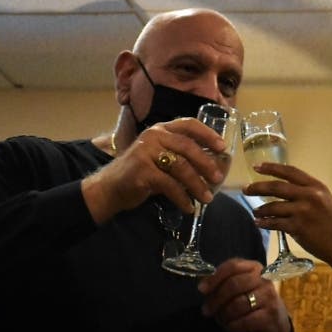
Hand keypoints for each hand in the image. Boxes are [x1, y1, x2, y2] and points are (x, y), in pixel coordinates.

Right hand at [82, 118, 225, 222]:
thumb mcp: (161, 157)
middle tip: (218, 178)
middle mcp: (153, 136)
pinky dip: (182, 198)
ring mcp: (145, 152)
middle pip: (188, 147)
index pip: (189, 124)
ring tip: (207, 198)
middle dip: (206, 164)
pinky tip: (188, 207)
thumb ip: (182, 155)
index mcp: (161, 130)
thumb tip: (215, 165)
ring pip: (181, 167)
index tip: (222, 147)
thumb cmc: (141, 172)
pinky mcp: (142, 171)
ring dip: (197, 185)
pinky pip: (170, 185)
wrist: (109, 189)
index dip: (208, 134)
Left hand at [199, 258, 290, 331]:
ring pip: (238, 304)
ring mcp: (269, 296)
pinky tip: (231, 326)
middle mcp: (264, 279)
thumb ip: (222, 284)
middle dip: (216, 299)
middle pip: (234, 284)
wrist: (276, 321)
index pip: (233, 266)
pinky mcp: (270, 314)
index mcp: (254, 268)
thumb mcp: (240, 289)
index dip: (215, 277)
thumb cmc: (252, 302)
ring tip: (221, 319)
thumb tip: (202, 286)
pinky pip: (244, 321)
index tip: (202, 290)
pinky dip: (233, 326)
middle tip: (207, 311)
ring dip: (224, 315)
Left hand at [244, 163, 331, 273]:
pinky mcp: (298, 228)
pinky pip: (274, 223)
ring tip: (255, 212)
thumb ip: (307, 193)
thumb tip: (282, 191)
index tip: (257, 167)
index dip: (272, 168)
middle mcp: (310, 196)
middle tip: (246, 190)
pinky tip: (259, 223)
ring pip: (273, 206)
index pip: (290, 172)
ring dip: (260, 209)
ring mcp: (303, 212)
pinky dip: (264, 223)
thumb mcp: (325, 200)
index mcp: (317, 186)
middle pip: (277, 187)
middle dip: (258, 187)